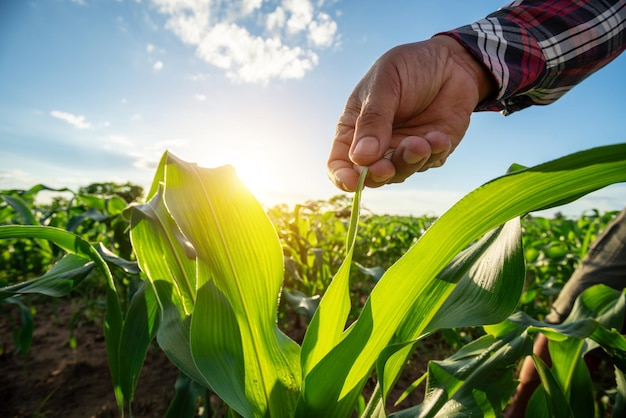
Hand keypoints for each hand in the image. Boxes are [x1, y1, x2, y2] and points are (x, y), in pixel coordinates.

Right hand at [327, 35, 495, 190]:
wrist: (452, 60)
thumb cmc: (409, 67)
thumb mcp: (384, 83)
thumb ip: (373, 119)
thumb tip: (360, 158)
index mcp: (353, 129)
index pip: (339, 164)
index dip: (342, 178)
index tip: (352, 182)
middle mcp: (376, 145)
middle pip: (369, 176)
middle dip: (378, 175)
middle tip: (387, 167)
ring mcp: (403, 150)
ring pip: (400, 173)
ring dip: (409, 162)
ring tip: (422, 142)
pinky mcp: (431, 152)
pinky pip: (429, 163)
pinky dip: (434, 154)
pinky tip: (439, 137)